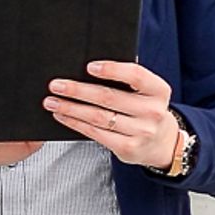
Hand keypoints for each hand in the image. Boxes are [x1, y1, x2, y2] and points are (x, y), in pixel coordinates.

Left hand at [43, 60, 178, 169]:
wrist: (161, 143)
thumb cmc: (147, 109)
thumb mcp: (147, 91)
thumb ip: (129, 78)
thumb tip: (94, 66)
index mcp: (158, 91)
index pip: (135, 75)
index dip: (111, 69)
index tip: (88, 67)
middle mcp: (152, 111)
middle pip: (109, 97)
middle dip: (78, 90)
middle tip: (57, 85)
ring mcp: (141, 132)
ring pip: (98, 117)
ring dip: (71, 108)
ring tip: (52, 101)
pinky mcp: (128, 148)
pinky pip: (95, 133)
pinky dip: (75, 123)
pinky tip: (63, 116)